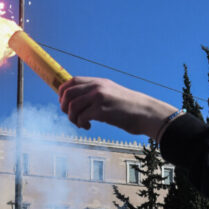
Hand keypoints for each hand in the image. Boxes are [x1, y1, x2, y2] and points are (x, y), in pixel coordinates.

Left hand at [58, 77, 176, 135]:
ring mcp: (99, 97)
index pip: (71, 81)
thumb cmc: (130, 108)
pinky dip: (81, 124)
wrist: (146, 113)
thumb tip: (78, 101)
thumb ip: (96, 94)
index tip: (64, 104)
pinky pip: (81, 117)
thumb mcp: (112, 94)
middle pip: (67, 93)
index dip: (62, 93)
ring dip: (72, 118)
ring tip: (81, 124)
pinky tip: (88, 127)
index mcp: (98, 82)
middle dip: (64, 107)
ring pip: (72, 106)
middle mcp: (97, 86)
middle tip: (71, 117)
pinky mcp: (102, 110)